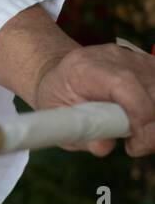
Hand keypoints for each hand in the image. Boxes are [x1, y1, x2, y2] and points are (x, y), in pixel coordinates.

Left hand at [33, 44, 154, 156]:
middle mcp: (113, 58)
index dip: (139, 116)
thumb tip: (103, 146)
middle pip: (151, 90)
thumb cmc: (58, 96)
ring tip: (138, 133)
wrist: (62, 74)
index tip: (135, 145)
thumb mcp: (57, 117)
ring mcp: (134, 58)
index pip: (124, 84)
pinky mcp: (148, 64)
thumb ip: (79, 133)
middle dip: (152, 127)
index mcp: (84, 69)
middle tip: (136, 146)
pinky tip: (144, 121)